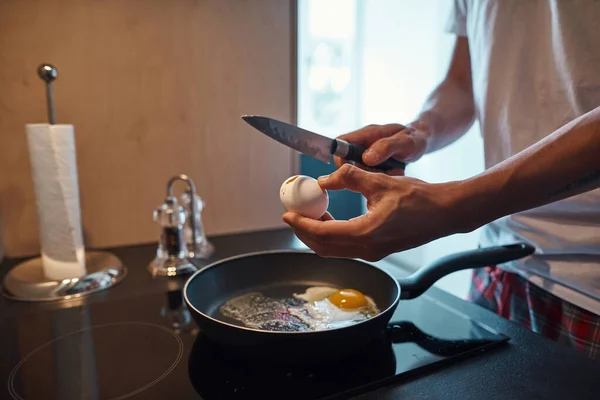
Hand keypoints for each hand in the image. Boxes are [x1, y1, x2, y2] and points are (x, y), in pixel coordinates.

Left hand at [283, 164, 464, 261]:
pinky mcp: (378, 250)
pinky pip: (346, 248)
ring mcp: (374, 252)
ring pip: (334, 250)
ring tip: (309, 214)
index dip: (301, 224)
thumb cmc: (420, 198)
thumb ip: (350, 178)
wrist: (445, 212)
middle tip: (293, 215)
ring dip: (318, 235)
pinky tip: (330, 220)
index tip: (287, 213)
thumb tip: (325, 179)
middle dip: (304, 232)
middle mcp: (368, 249)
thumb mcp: (381, 182)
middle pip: (324, 247)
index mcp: (366, 234)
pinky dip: (332, 236)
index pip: (323, 233)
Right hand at [335, 123, 428, 175]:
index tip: (351, 171)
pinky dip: (380, 178)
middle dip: (361, 171)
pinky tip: (393, 173)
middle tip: (380, 173)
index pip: (341, 143)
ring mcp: (367, 154)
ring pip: (359, 170)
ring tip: (393, 170)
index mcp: (367, 134)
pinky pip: (369, 175)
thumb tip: (366, 158)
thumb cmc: (414, 138)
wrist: (423, 140)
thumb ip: (386, 147)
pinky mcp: (373, 164)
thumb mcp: (405, 142)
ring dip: (373, 176)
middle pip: (347, 160)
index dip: (340, 157)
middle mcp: (363, 143)